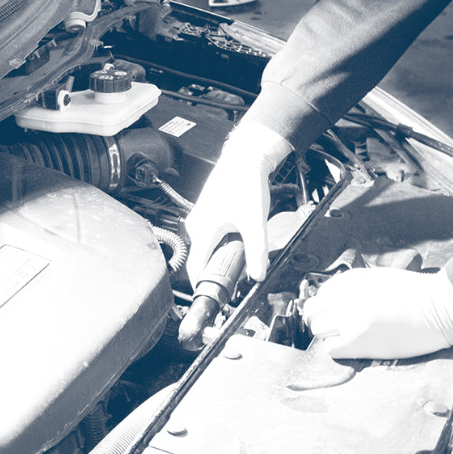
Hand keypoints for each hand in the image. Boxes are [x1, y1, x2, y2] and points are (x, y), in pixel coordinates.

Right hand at [185, 121, 292, 283]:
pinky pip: (211, 234)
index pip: (194, 267)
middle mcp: (196, 225)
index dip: (203, 284)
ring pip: (208, 245)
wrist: (245, 157)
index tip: (213, 296)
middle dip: (219, 265)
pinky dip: (223, 239)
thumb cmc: (245, 183)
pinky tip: (238, 231)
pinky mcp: (207, 211)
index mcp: (202, 230)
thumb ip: (257, 252)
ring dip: (222, 251)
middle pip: (202, 257)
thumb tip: (257, 275)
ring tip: (240, 245)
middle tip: (238, 268)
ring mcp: (200, 217)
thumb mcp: (255, 222)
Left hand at [302, 267, 452, 359]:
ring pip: (317, 330)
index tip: (334, 313)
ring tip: (346, 338)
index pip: (320, 294)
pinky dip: (336, 349)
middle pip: (312, 312)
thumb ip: (355, 287)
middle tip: (333, 327)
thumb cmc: (417, 293)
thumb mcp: (379, 279)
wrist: (441, 307)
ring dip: (328, 335)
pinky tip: (352, 347)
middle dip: (320, 320)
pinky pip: (330, 348)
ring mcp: (349, 318)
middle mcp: (344, 297)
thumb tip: (336, 301)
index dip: (326, 306)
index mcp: (350, 280)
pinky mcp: (358, 340)